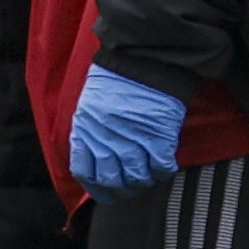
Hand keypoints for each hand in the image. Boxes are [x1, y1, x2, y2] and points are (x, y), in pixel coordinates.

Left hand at [66, 64, 188, 198]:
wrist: (143, 56)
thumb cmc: (116, 77)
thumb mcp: (90, 103)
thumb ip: (90, 132)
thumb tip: (95, 159)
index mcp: (85, 130)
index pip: (85, 173)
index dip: (96, 188)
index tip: (105, 192)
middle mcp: (105, 139)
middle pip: (112, 180)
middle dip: (122, 190)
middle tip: (131, 188)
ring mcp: (132, 139)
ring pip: (137, 178)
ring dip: (143, 182)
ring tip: (148, 177)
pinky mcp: (158, 136)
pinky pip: (161, 167)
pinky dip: (163, 171)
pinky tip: (164, 166)